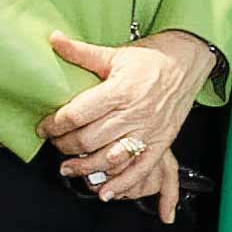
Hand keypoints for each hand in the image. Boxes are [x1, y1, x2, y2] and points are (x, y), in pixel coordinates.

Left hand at [43, 31, 214, 216]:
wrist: (188, 62)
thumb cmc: (151, 59)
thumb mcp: (115, 54)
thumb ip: (81, 52)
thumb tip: (53, 38)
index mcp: (119, 90)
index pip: (76, 114)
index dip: (54, 125)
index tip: (44, 127)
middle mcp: (133, 113)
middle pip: (88, 139)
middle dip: (65, 146)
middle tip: (56, 144)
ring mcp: (148, 130)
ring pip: (109, 157)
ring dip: (85, 167)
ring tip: (68, 168)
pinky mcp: (161, 141)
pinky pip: (140, 169)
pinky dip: (123, 184)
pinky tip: (105, 193)